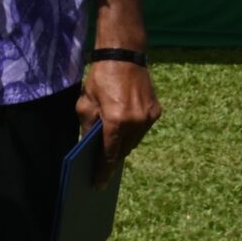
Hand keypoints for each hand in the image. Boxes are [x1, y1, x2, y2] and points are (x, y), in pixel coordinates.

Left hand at [76, 56, 160, 185]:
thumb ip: (88, 126)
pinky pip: (142, 129)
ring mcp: (148, 117)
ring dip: (123, 143)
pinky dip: (132, 131)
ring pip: (134, 142)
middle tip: (101, 161)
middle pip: (123, 151)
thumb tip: (90, 146)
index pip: (109, 155)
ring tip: (112, 143)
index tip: (99, 184)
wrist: (124, 55)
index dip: (103, 171)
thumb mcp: (85, 103)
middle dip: (112, 156)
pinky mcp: (155, 111)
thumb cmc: (101, 78)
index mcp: (116, 121)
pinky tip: (123, 125)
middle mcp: (136, 122)